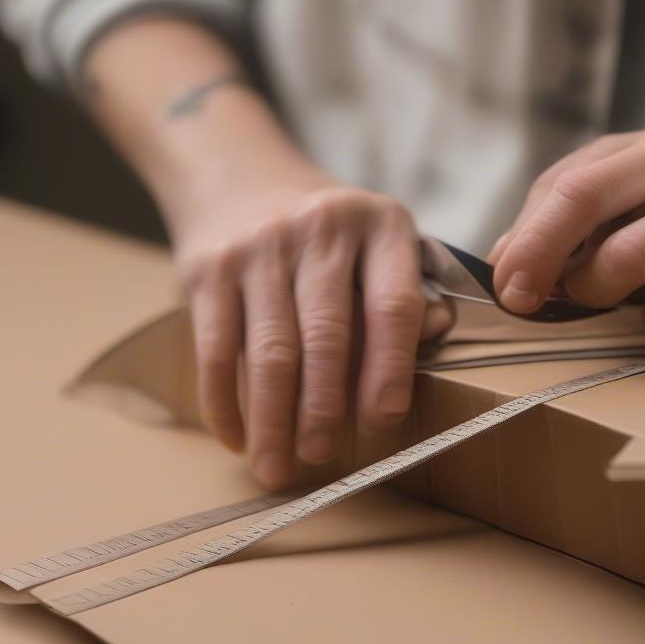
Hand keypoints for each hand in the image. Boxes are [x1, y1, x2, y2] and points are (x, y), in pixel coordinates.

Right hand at [175, 174, 450, 488]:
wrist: (239, 176)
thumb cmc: (326, 236)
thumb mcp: (377, 245)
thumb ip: (406, 297)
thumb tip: (436, 340)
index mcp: (380, 224)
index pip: (393, 306)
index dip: (389, 370)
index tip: (381, 422)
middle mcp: (320, 228)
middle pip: (326, 336)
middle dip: (323, 409)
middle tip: (320, 458)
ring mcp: (259, 246)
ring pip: (269, 352)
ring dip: (272, 420)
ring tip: (275, 467)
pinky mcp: (208, 268)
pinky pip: (215, 349)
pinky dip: (224, 402)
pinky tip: (236, 437)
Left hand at [490, 126, 644, 339]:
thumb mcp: (644, 198)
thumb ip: (574, 216)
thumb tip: (504, 261)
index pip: (571, 183)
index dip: (525, 239)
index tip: (503, 285)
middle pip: (589, 203)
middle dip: (540, 259)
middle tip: (523, 301)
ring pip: (627, 263)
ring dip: (598, 294)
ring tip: (613, 298)